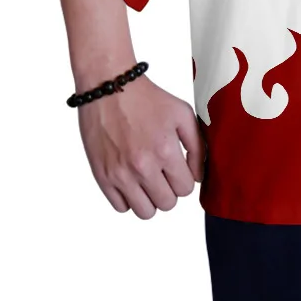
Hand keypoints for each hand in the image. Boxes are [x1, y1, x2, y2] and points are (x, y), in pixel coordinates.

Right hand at [76, 75, 205, 218]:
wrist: (110, 88)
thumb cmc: (147, 99)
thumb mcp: (182, 114)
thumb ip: (197, 146)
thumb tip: (197, 176)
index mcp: (165, 150)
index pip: (185, 189)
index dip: (185, 179)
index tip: (178, 168)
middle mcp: (142, 166)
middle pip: (167, 204)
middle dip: (170, 190)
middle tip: (164, 173)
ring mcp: (120, 174)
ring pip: (144, 212)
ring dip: (151, 199)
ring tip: (149, 179)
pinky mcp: (102, 177)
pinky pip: (121, 207)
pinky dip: (128, 198)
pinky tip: (132, 179)